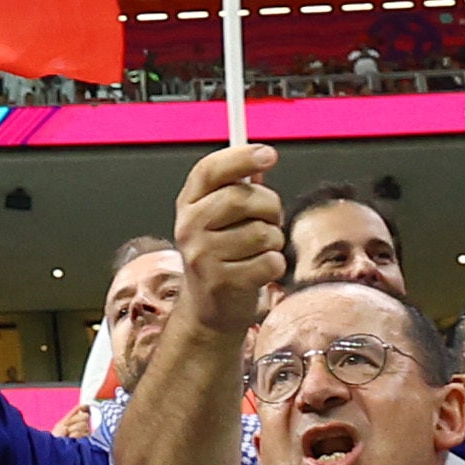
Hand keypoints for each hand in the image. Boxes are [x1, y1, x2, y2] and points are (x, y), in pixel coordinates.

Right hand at [168, 140, 282, 338]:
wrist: (209, 310)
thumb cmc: (222, 257)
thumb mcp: (220, 218)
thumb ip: (238, 188)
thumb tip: (261, 159)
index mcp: (188, 204)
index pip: (210, 170)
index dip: (241, 157)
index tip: (269, 154)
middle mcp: (189, 227)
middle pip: (242, 198)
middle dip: (270, 207)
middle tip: (271, 219)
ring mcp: (203, 256)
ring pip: (262, 232)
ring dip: (273, 241)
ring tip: (260, 250)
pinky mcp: (222, 282)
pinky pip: (270, 261)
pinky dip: (275, 265)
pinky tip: (260, 269)